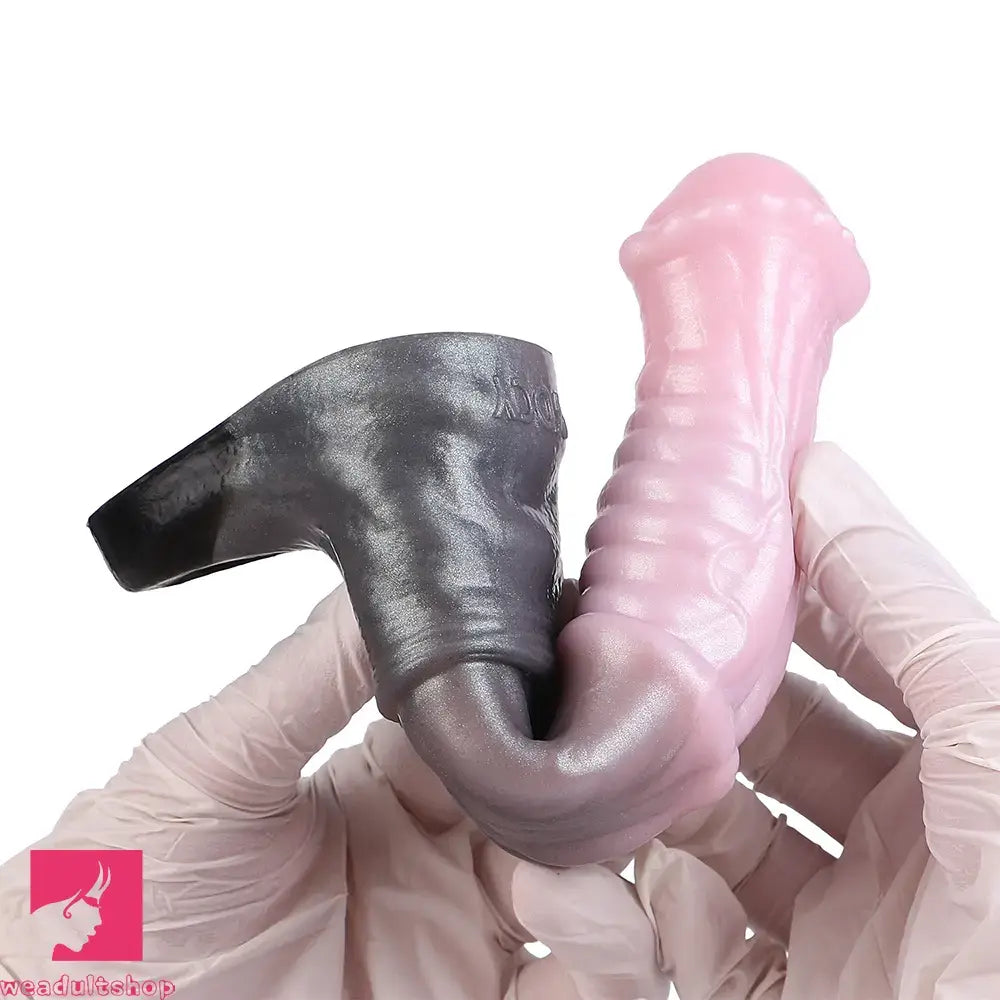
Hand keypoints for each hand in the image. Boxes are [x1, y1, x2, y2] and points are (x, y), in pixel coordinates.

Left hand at [0, 584, 593, 998]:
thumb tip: (396, 565)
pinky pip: (588, 988)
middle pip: (557, 790)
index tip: (587, 640)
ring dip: (605, 851)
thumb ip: (312, 669)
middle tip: (619, 730)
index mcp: (387, 780)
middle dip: (595, 761)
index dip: (543, 678)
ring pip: (595, 881)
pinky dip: (607, 950)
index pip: (495, 713)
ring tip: (566, 834)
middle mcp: (441, 851)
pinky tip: (556, 908)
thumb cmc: (120, 902)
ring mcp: (467, 937)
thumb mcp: (211, 763)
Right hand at [510, 442, 999, 998]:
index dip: (794, 578)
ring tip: (601, 733)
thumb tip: (825, 471)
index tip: (705, 527)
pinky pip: (692, 934)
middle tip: (626, 627)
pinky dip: (644, 893)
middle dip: (705, 679)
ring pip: (722, 829)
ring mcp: (849, 937)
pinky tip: (612, 857)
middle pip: (783, 732)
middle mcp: (922, 854)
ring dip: (661, 786)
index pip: (870, 643)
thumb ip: (910, 608)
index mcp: (983, 777)